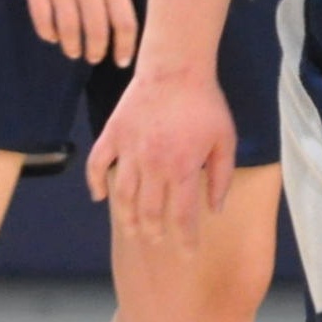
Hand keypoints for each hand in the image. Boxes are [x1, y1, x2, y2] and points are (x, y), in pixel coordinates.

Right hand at [15, 0, 137, 64]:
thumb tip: (117, 24)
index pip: (124, 22)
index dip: (124, 47)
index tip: (121, 61)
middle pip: (96, 32)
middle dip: (96, 52)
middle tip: (94, 57)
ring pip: (68, 32)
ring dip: (72, 48)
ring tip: (74, 52)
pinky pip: (43, 22)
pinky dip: (49, 35)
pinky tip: (54, 37)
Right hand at [86, 61, 237, 247]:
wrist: (177, 68)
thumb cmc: (205, 104)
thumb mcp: (225, 140)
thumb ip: (220, 177)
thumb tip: (214, 209)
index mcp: (182, 169)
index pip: (182, 216)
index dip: (184, 239)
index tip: (186, 254)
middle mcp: (153, 165)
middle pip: (149, 212)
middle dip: (153, 234)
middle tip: (156, 244)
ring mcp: (129, 150)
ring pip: (122, 195)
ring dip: (126, 218)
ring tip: (131, 232)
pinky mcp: (113, 134)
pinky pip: (98, 164)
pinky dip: (95, 183)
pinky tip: (100, 197)